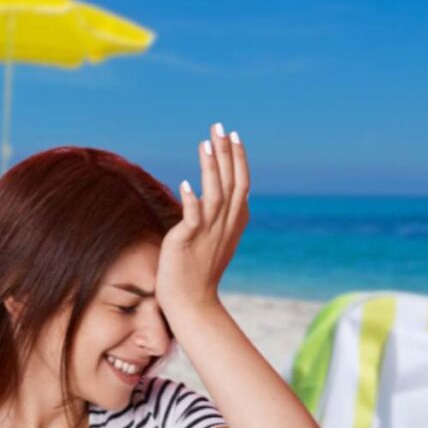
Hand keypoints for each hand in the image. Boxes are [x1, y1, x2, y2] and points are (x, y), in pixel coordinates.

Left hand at [156, 122, 250, 314]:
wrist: (192, 300)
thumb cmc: (201, 269)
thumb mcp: (218, 238)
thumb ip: (220, 215)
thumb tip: (217, 195)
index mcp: (235, 221)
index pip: (241, 183)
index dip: (238, 158)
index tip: (233, 135)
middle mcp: (225, 223)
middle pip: (230, 182)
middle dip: (226, 153)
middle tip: (220, 127)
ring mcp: (208, 232)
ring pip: (214, 194)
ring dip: (211, 168)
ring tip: (205, 144)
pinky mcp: (188, 241)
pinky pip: (192, 218)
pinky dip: (191, 201)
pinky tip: (186, 184)